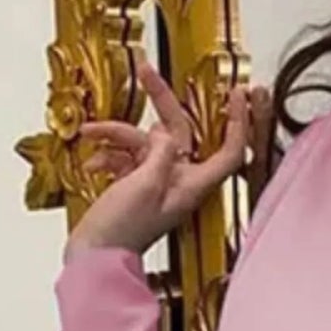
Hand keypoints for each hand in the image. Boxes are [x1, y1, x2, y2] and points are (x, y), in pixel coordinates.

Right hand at [65, 60, 272, 259]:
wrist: (93, 257)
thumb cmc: (121, 232)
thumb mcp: (145, 183)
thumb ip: (161, 152)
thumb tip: (167, 134)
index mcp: (192, 186)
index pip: (229, 152)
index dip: (237, 123)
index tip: (236, 95)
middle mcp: (179, 182)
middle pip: (179, 131)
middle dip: (160, 101)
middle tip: (147, 74)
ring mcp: (157, 182)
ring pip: (145, 140)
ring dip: (116, 134)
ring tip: (94, 134)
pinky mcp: (135, 184)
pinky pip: (127, 155)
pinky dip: (108, 152)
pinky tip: (94, 160)